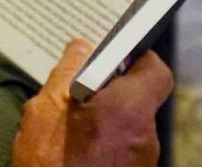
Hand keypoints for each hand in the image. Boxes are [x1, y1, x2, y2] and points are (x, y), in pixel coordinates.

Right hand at [10, 39, 173, 166]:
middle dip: (111, 93)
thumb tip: (83, 47)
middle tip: (79, 91)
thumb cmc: (52, 163)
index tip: (114, 55)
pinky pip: (123, 151)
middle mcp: (146, 136)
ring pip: (128, 127)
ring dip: (105, 121)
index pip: (155, 70)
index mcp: (130, 109)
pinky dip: (104, 145)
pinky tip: (76, 149)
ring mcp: (142, 161)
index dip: (136, 58)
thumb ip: (68, 71)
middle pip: (138, 100)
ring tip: (70, 125)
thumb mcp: (46, 108)